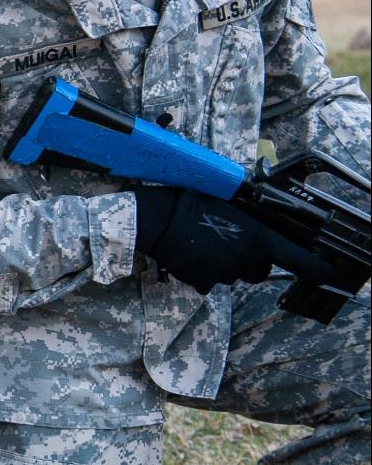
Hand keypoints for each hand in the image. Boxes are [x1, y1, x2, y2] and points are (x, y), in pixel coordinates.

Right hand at [134, 186, 333, 293]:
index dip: (316, 268)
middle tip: (234, 243)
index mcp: (257, 239)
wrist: (156, 219)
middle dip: (252, 261)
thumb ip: (252, 220)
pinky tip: (192, 255)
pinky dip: (204, 272)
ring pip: (233, 275)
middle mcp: (245, 260)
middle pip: (260, 271)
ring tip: (206, 245)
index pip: (297, 259)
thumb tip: (261, 226)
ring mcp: (223, 274)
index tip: (327, 273)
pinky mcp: (201, 282)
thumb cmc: (193, 202)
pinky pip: (210, 281)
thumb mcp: (231, 203)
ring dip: (226, 265)